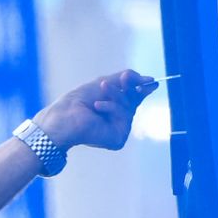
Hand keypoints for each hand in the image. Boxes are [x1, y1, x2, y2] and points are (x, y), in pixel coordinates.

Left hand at [34, 69, 158, 152]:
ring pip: (129, 107)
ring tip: (101, 91)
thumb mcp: (105, 83)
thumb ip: (128, 80)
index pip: (133, 96)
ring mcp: (119, 129)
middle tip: (124, 78)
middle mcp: (118, 119)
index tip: (151, 81)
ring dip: (116, 95)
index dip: (142, 88)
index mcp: (114, 107)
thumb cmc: (78, 101)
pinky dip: (112, 108)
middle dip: (129, 87)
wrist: (65, 115)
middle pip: (134, 100)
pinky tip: (98, 108)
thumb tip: (152, 81)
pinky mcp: (118, 138)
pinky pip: (124, 117)